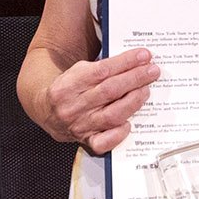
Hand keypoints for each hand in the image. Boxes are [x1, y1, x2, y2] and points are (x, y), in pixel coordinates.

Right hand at [42, 48, 159, 154]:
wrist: (46, 112)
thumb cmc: (69, 89)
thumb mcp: (77, 71)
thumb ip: (102, 67)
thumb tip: (135, 61)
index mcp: (68, 84)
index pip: (102, 70)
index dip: (125, 62)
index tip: (144, 56)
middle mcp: (72, 106)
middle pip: (110, 91)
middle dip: (135, 79)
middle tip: (152, 71)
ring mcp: (79, 125)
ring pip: (112, 115)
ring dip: (133, 101)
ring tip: (146, 90)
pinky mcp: (85, 140)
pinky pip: (103, 142)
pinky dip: (118, 134)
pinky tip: (129, 123)